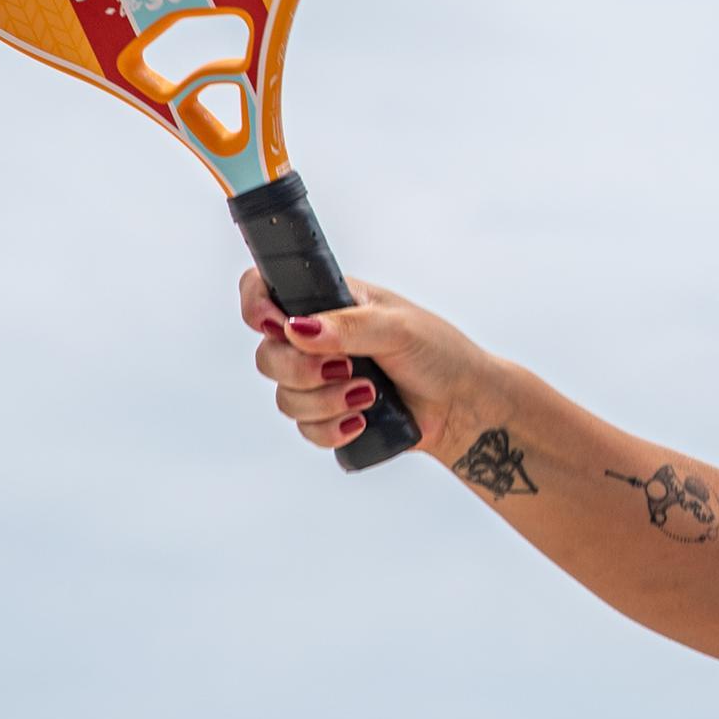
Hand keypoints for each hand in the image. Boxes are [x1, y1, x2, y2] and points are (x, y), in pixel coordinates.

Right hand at [237, 269, 492, 459]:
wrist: (462, 405)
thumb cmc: (438, 353)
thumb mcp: (398, 328)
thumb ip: (348, 326)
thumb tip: (296, 328)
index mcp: (329, 302)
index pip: (266, 289)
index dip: (255, 306)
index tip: (275, 326)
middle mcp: (317, 339)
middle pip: (267, 355)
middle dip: (300, 370)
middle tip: (346, 369)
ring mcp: (321, 379)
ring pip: (284, 397)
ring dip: (325, 402)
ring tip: (369, 395)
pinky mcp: (329, 416)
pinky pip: (304, 429)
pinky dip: (331, 429)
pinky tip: (361, 422)